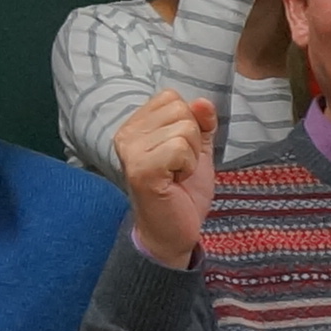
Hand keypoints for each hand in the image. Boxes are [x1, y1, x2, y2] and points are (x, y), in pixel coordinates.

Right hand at [114, 87, 216, 266]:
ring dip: (191, 156)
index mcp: (136, 125)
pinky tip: (175, 181)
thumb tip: (203, 101)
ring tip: (176, 174)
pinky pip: (179, 148)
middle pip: (180, 110)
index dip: (188, 123)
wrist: (172, 232)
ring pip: (184, 128)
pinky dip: (187, 166)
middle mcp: (127, 134)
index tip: (179, 151)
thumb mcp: (197, 150)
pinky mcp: (141, 169)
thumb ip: (201, 123)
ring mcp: (131, 151)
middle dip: (193, 140)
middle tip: (179, 166)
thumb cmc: (181, 192)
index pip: (171, 98)